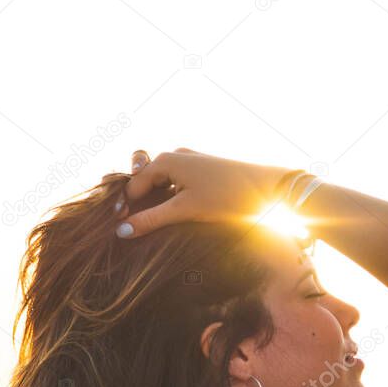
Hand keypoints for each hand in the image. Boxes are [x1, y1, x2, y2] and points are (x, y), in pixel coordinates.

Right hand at [114, 148, 292, 238]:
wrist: (268, 188)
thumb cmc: (226, 197)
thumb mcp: (185, 210)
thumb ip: (152, 219)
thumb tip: (122, 230)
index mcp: (165, 160)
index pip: (133, 186)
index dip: (125, 208)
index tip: (119, 231)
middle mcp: (174, 155)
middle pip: (143, 181)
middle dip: (135, 202)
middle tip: (128, 225)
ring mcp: (189, 162)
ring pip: (160, 183)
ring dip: (152, 203)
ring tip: (149, 226)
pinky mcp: (202, 172)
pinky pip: (175, 184)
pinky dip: (168, 199)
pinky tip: (172, 218)